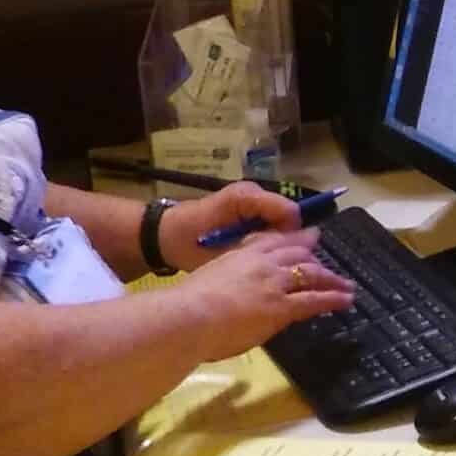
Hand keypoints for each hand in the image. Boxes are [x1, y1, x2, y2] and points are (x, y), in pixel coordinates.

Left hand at [156, 182, 307, 272]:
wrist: (164, 235)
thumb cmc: (188, 243)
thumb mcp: (222, 252)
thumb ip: (254, 248)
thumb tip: (284, 254)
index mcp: (246, 197)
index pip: (289, 212)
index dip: (291, 237)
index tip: (280, 260)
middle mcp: (252, 191)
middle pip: (288, 216)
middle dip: (286, 240)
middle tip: (272, 263)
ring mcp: (250, 198)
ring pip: (280, 220)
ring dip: (275, 240)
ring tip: (261, 260)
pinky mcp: (247, 206)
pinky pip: (269, 221)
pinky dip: (266, 238)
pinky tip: (254, 253)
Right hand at [172, 227, 353, 360]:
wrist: (188, 316)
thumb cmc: (186, 305)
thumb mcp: (207, 280)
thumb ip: (226, 282)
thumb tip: (231, 296)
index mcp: (240, 255)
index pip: (272, 242)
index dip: (290, 239)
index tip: (302, 237)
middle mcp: (262, 264)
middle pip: (295, 252)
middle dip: (312, 253)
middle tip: (323, 254)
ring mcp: (274, 283)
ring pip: (310, 274)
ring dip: (331, 278)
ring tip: (346, 284)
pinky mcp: (282, 306)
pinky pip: (314, 300)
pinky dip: (332, 299)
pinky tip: (345, 300)